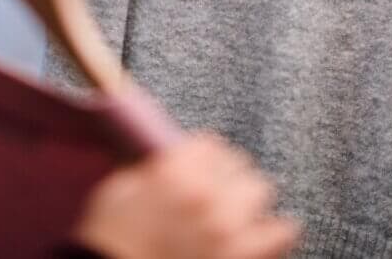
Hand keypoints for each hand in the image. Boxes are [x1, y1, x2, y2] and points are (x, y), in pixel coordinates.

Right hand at [70, 133, 299, 258]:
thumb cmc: (111, 243)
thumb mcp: (118, 192)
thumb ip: (151, 168)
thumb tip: (170, 158)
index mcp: (175, 172)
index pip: (210, 144)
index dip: (204, 157)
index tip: (201, 167)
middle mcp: (208, 194)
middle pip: (239, 165)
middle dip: (227, 178)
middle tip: (216, 193)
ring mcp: (229, 229)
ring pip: (261, 191)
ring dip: (248, 201)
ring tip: (237, 214)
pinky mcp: (243, 256)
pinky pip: (281, 232)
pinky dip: (275, 231)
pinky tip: (266, 233)